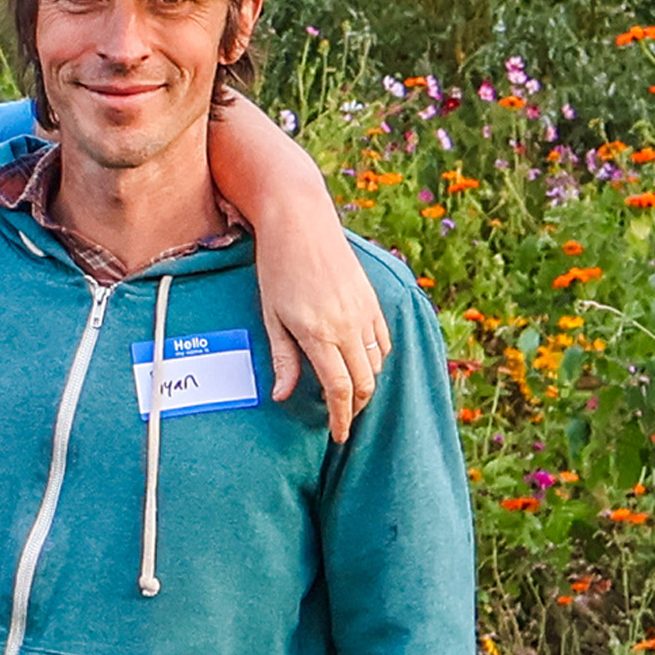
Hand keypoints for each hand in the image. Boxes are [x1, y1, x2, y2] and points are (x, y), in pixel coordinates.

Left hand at [253, 236, 388, 443]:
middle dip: (356, 407)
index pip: (339, 390)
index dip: (341, 418)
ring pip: (376, 363)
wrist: (300, 219)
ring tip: (348, 392)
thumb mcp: (271, 315)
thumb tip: (282, 397)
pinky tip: (361, 361)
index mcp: (319, 334)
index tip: (338, 435)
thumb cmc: (277, 267)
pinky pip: (383, 339)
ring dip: (365, 383)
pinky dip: (376, 357)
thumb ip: (283, 359)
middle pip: (364, 382)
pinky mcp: (372, 298)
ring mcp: (364, 311)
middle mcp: (347, 326)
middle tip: (343, 419)